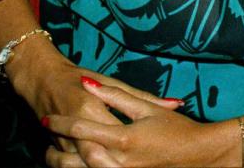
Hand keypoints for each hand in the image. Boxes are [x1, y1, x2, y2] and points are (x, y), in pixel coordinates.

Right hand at [7, 41, 178, 160]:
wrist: (40, 78)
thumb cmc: (77, 76)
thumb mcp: (110, 80)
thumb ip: (142, 96)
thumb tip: (177, 103)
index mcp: (90, 107)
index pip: (111, 133)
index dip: (132, 147)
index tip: (154, 152)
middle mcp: (75, 126)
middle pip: (93, 157)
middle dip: (109, 163)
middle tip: (137, 165)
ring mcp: (63, 140)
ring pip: (79, 165)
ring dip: (96, 165)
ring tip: (120, 165)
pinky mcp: (56, 147)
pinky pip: (69, 164)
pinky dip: (82, 166)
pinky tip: (100, 163)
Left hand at [45, 82, 235, 167]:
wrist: (198, 155)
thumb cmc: (175, 128)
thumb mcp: (146, 108)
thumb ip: (117, 97)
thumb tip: (89, 83)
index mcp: (123, 138)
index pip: (82, 130)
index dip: (60, 123)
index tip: (47, 118)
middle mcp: (118, 161)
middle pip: (74, 157)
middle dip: (55, 147)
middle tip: (45, 133)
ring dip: (61, 163)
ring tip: (51, 152)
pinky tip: (73, 163)